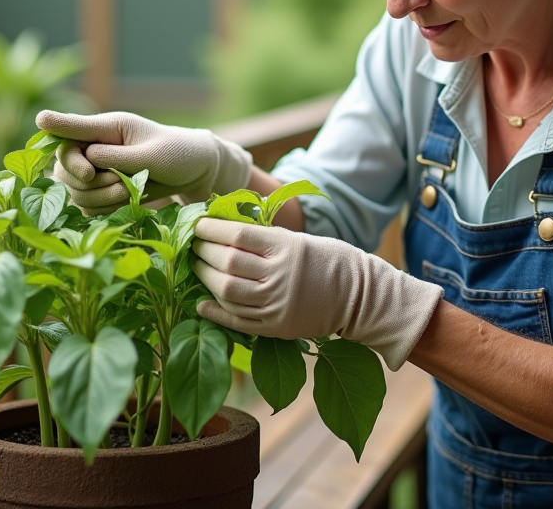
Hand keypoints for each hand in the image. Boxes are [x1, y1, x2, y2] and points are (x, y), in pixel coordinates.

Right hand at [35, 111, 251, 209]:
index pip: (67, 131)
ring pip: (75, 192)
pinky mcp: (101, 191)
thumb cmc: (178, 154)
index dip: (67, 154)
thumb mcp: (151, 154)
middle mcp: (95, 147)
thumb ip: (116, 155)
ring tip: (129, 192)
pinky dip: (105, 209)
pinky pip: (87, 207)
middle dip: (90, 183)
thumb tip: (85, 154)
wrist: (195, 171)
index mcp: (106, 127)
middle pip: (63, 170)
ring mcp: (96, 170)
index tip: (88, 172)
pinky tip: (126, 201)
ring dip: (101, 198)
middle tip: (121, 184)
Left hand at [192, 218, 443, 370]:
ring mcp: (277, 303)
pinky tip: (201, 303)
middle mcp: (279, 275)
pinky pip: (237, 321)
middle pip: (227, 263)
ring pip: (228, 291)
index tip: (198, 225)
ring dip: (205, 279)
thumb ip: (266, 238)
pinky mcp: (276, 326)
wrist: (360, 297)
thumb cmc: (331, 261)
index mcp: (286, 247)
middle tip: (192, 246)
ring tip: (196, 268)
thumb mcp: (300, 240)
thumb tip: (226, 230)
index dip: (212, 229)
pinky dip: (215, 312)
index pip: (237, 235)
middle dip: (203, 253)